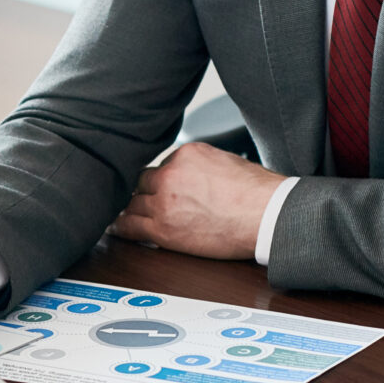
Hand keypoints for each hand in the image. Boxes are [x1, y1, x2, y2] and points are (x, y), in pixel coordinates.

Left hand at [108, 142, 284, 261]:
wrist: (267, 215)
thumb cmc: (258, 193)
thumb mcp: (225, 162)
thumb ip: (200, 167)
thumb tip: (193, 177)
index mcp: (187, 154)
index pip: (161, 166)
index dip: (160, 181)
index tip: (159, 190)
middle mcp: (171, 173)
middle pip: (142, 182)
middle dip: (143, 193)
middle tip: (141, 203)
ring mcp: (164, 200)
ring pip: (132, 202)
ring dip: (131, 209)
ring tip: (123, 216)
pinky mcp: (163, 227)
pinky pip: (130, 226)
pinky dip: (121, 227)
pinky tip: (116, 228)